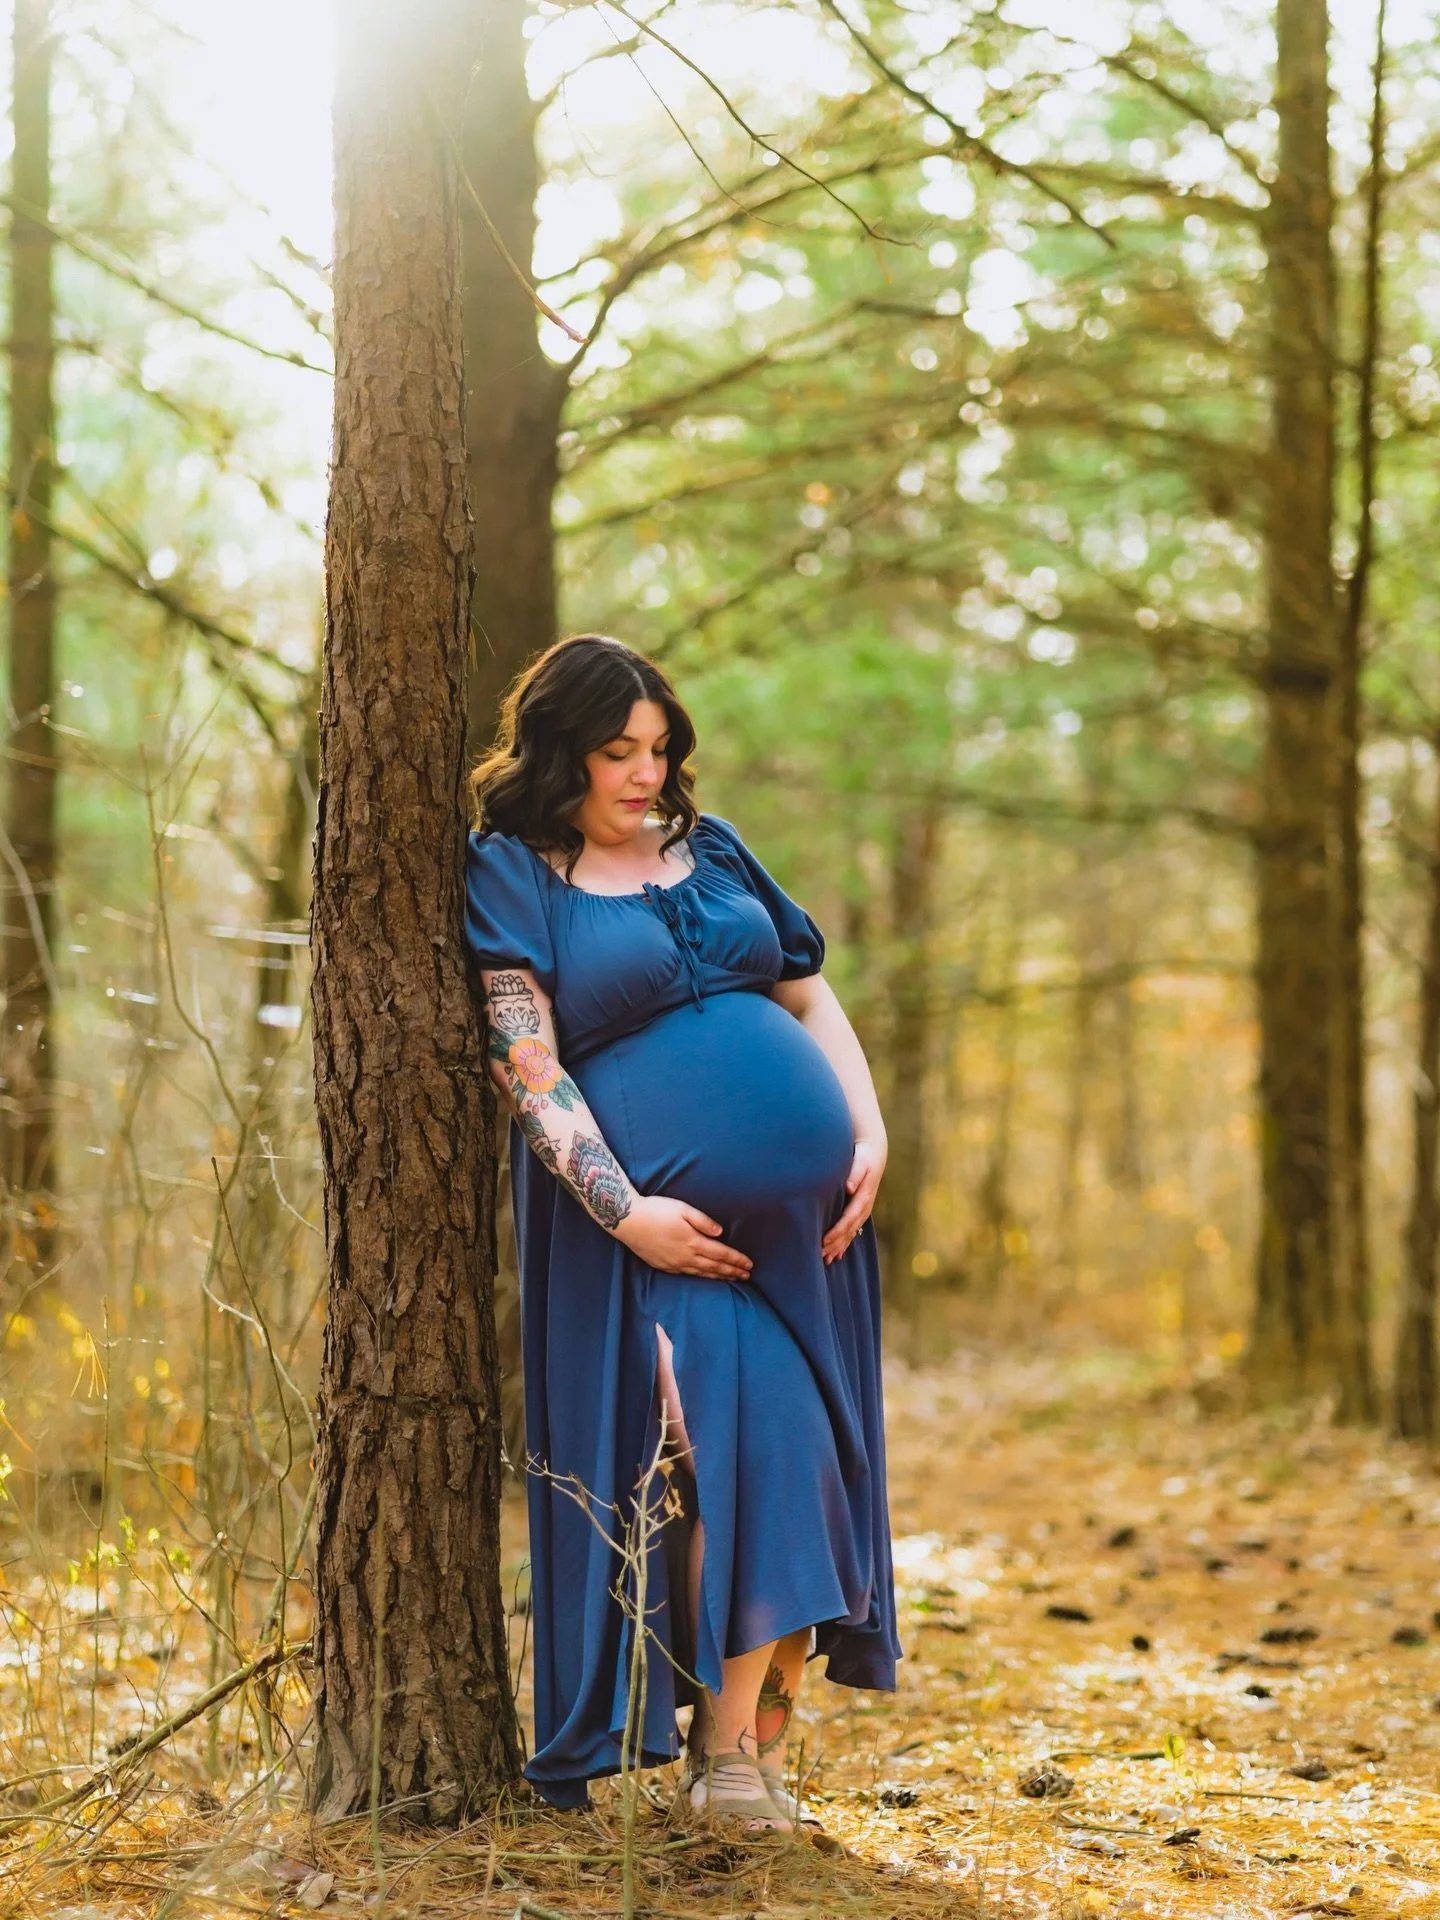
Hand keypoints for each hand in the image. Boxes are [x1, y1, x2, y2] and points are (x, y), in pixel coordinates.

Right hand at [614, 1194, 752, 1279]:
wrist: (628, 1221)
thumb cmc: (656, 1210)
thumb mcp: (682, 1208)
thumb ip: (703, 1221)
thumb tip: (721, 1233)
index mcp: (693, 1241)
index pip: (721, 1254)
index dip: (737, 1260)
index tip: (750, 1265)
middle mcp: (685, 1256)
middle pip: (714, 1267)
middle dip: (732, 1272)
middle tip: (747, 1276)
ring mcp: (674, 1263)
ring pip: (702, 1273)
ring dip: (719, 1277)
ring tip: (732, 1279)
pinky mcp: (663, 1266)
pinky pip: (687, 1275)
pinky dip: (701, 1277)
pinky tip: (705, 1276)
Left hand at [822, 1137, 886, 1265]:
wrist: (874, 1153)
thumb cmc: (863, 1156)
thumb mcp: (860, 1161)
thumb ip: (855, 1173)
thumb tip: (849, 1187)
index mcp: (864, 1197)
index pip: (849, 1218)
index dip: (837, 1231)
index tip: (824, 1241)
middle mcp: (864, 1207)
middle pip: (849, 1230)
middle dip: (835, 1244)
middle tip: (821, 1256)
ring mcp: (863, 1210)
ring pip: (851, 1233)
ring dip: (839, 1247)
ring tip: (827, 1260)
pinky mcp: (860, 1211)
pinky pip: (853, 1230)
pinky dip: (844, 1242)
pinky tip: (837, 1254)